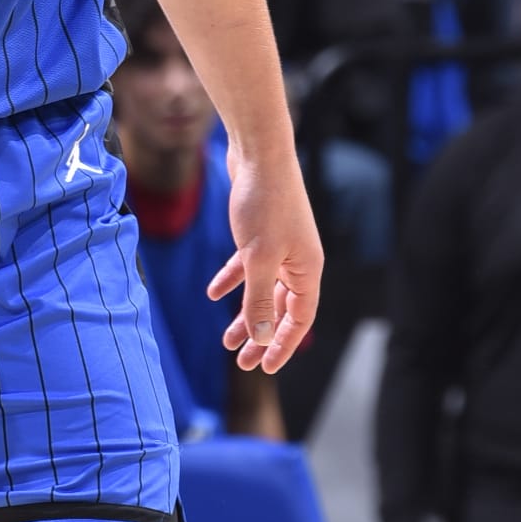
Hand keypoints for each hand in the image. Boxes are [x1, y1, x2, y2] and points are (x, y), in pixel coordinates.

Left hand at [208, 148, 321, 372]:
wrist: (258, 153)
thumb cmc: (264, 204)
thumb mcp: (259, 260)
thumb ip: (259, 300)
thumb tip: (262, 338)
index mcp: (308, 270)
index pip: (300, 319)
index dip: (283, 346)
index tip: (263, 368)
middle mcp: (298, 260)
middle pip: (280, 309)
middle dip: (261, 336)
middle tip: (240, 361)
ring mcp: (280, 246)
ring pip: (262, 290)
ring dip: (244, 313)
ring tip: (224, 339)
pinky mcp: (260, 232)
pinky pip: (247, 267)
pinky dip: (231, 280)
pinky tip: (212, 294)